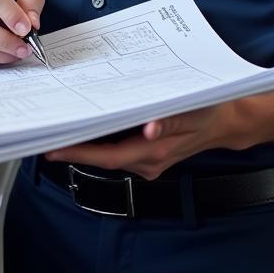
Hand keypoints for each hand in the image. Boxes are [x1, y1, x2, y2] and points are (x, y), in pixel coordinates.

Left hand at [45, 100, 256, 180]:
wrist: (225, 122)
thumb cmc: (208, 112)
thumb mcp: (193, 111)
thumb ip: (172, 121)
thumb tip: (150, 128)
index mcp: (154, 152)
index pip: (108, 156)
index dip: (79, 153)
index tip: (53, 148)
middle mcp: (147, 161)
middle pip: (103, 157)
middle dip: (74, 147)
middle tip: (47, 132)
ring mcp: (147, 160)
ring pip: (109, 153)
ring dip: (87, 143)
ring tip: (61, 126)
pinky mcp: (148, 155)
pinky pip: (119, 149)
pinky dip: (102, 139)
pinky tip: (89, 125)